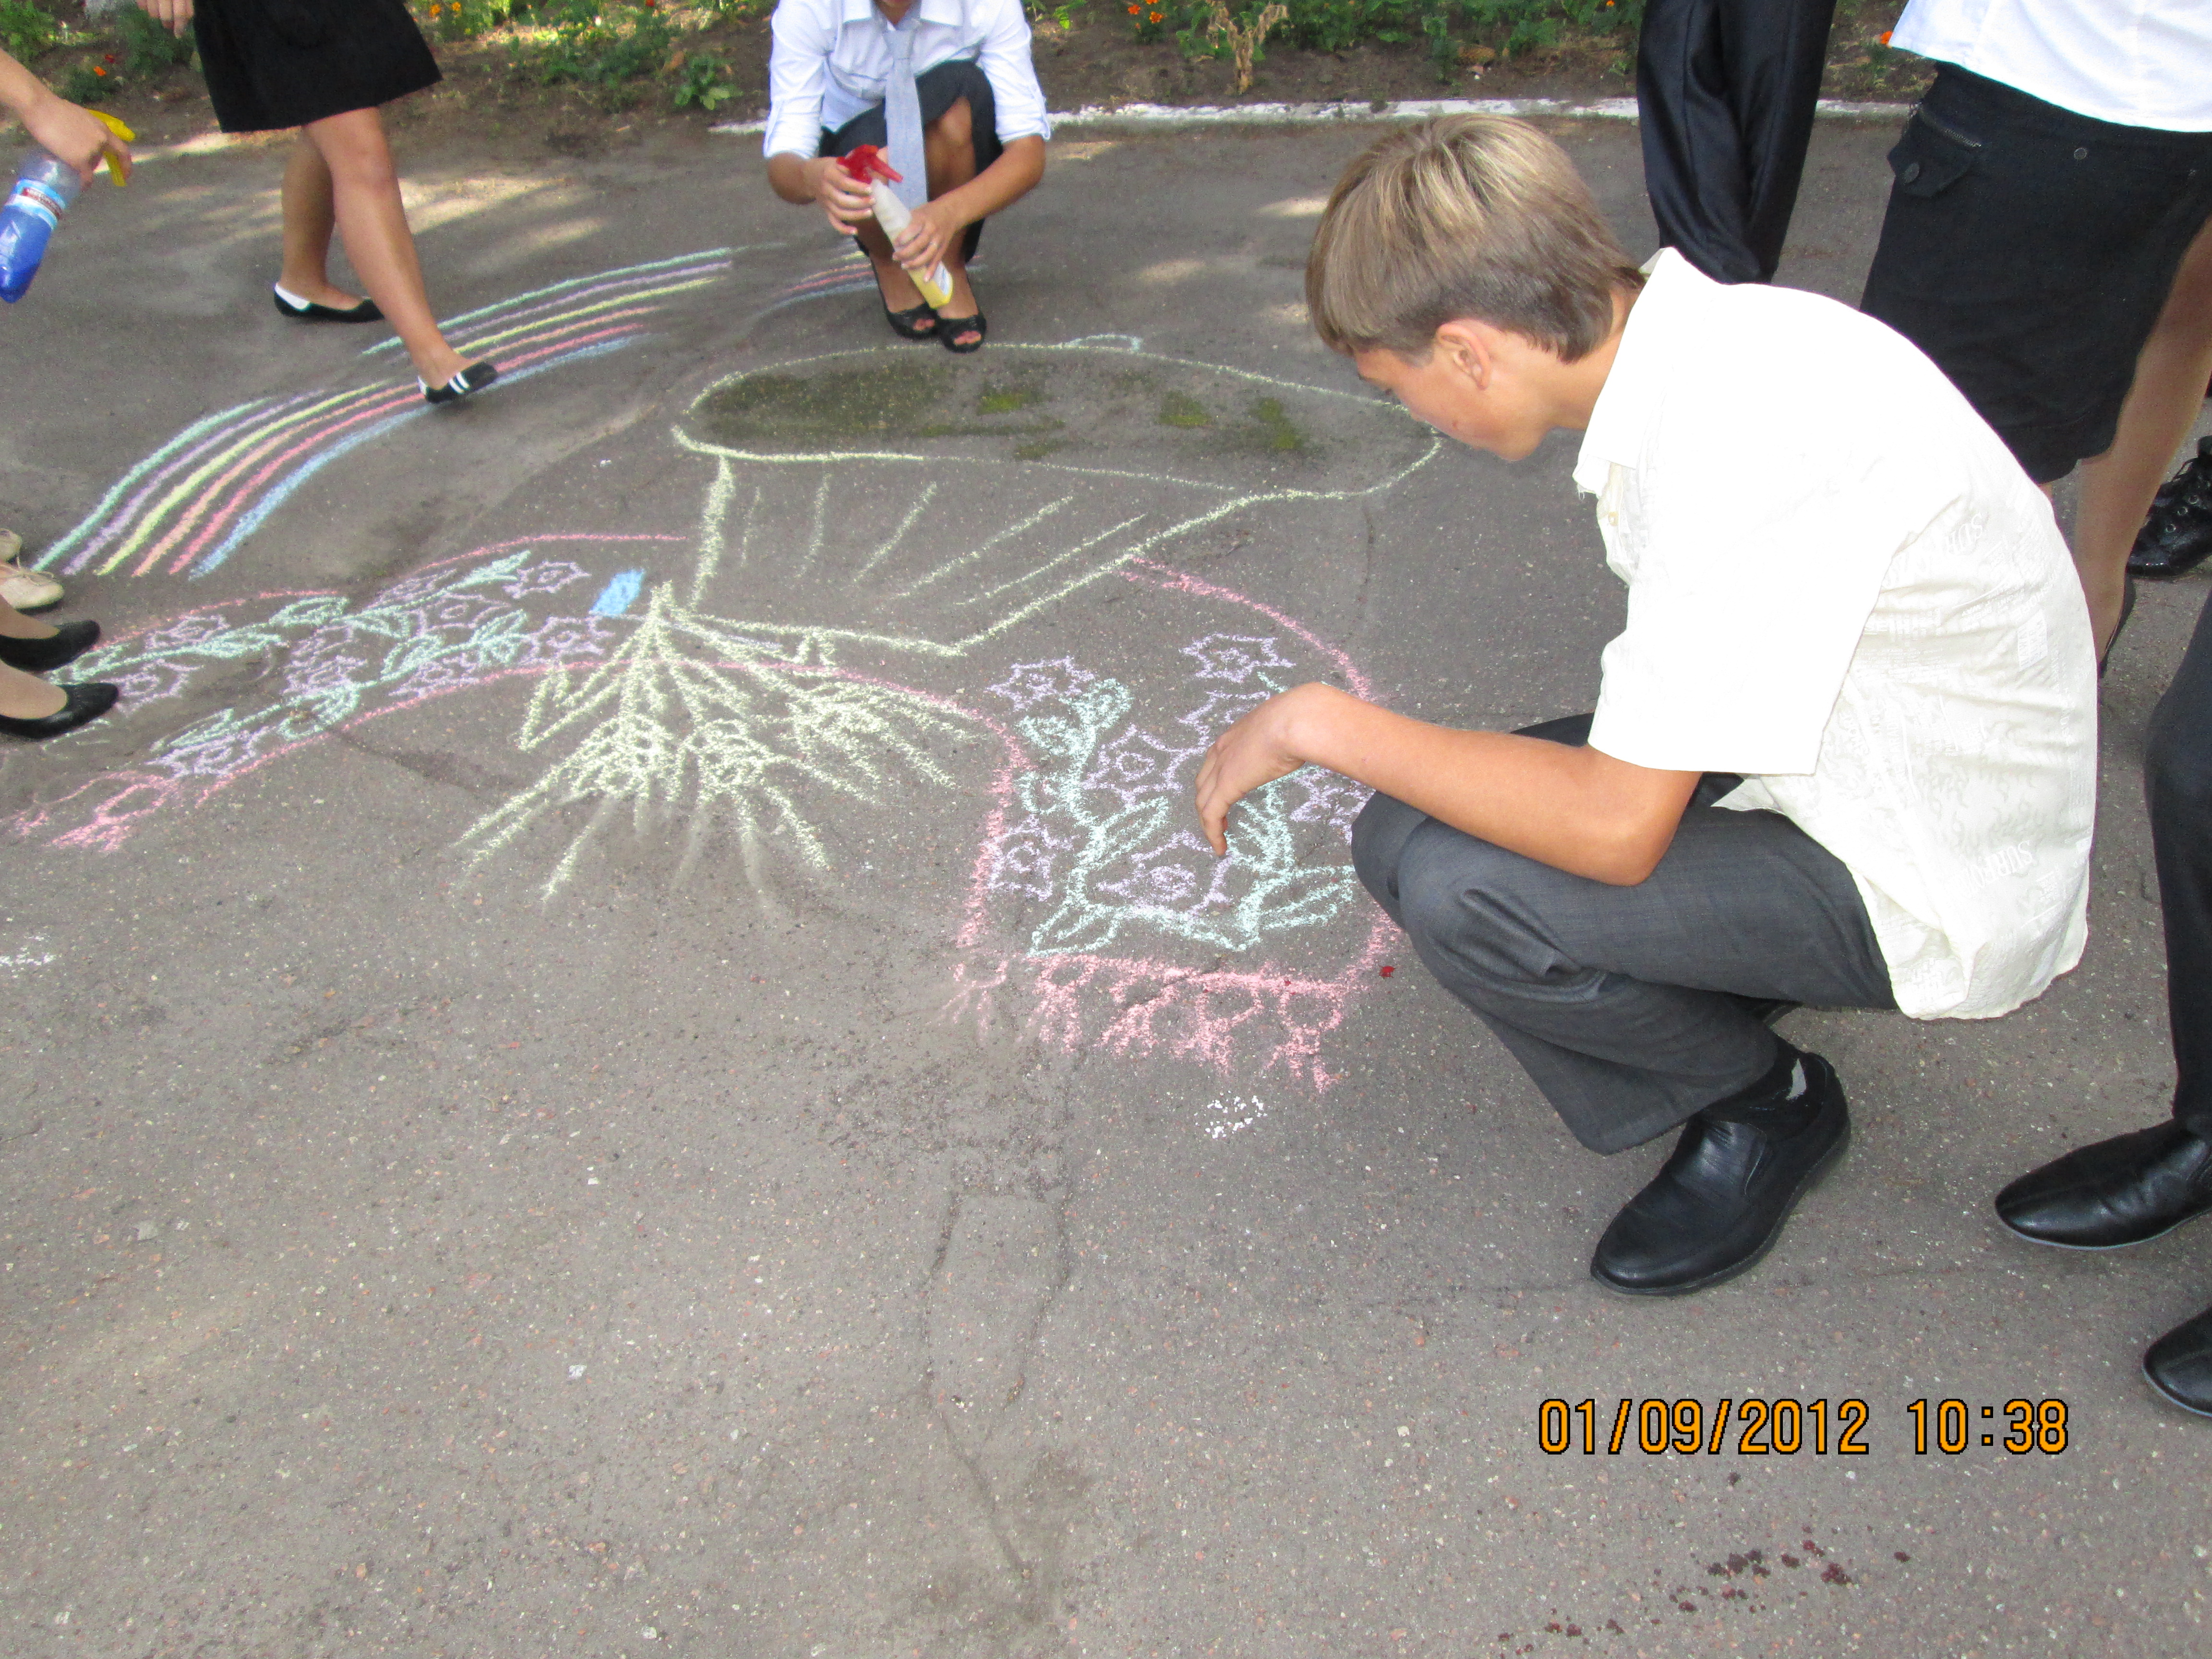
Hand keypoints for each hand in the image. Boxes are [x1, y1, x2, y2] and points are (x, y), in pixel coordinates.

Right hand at [20, 91, 129, 186]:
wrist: (41, 108)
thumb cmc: (54, 109)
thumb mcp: (80, 118)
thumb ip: (87, 130)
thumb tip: (83, 139)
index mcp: (102, 129)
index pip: (121, 149)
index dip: (125, 163)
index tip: (125, 173)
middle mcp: (101, 141)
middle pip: (100, 158)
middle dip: (90, 161)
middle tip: (76, 158)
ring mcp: (92, 151)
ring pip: (89, 165)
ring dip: (80, 164)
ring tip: (63, 156)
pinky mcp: (80, 160)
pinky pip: (85, 177)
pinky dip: (84, 183)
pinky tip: (82, 187)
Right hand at [138, 0, 193, 34]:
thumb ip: (186, 4)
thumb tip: (185, 20)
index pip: (180, 14)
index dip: (180, 27)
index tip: (178, 35)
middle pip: (165, 15)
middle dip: (167, 23)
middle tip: (167, 25)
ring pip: (152, 12)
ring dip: (155, 15)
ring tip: (157, 13)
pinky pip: (140, 4)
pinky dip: (143, 7)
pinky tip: (147, 5)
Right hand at [810, 156, 875, 234]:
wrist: (808, 177)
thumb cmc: (828, 168)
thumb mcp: (836, 161)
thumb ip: (851, 164)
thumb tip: (869, 165)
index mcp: (829, 174)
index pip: (843, 182)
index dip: (856, 187)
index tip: (870, 188)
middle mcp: (826, 190)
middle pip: (841, 200)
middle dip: (859, 202)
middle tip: (873, 201)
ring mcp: (826, 203)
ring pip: (839, 213)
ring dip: (855, 215)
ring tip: (869, 212)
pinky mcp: (826, 211)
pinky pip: (834, 223)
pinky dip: (843, 229)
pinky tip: (855, 231)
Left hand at [892, 198, 961, 277]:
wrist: (951, 212)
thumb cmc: (930, 212)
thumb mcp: (918, 211)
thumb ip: (908, 222)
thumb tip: (892, 232)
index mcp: (924, 219)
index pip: (913, 229)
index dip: (904, 237)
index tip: (895, 243)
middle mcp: (932, 230)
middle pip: (920, 244)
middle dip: (906, 253)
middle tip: (895, 257)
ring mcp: (939, 240)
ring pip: (928, 255)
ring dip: (916, 263)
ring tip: (904, 266)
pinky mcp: (943, 248)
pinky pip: (937, 261)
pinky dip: (931, 271)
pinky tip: (925, 279)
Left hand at [1193, 684, 1335, 855]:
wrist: (1296, 720)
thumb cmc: (1298, 721)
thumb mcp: (1285, 728)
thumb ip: (1284, 737)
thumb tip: (1302, 740)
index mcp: (1234, 736)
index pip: (1215, 762)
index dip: (1216, 781)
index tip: (1225, 795)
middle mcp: (1220, 751)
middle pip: (1203, 783)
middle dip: (1207, 802)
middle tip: (1219, 820)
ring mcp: (1220, 769)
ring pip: (1203, 802)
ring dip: (1208, 822)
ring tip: (1218, 840)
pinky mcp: (1225, 787)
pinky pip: (1211, 815)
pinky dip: (1212, 833)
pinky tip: (1220, 848)